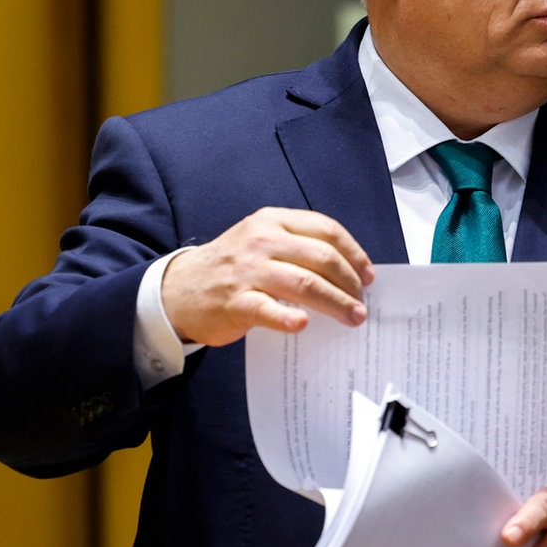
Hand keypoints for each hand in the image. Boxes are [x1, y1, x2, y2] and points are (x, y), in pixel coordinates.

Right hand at [161, 207, 373, 344]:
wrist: (179, 288)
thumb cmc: (232, 266)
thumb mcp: (262, 240)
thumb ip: (298, 246)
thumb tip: (348, 271)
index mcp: (273, 221)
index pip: (326, 230)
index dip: (353, 253)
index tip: (368, 274)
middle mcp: (262, 241)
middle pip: (322, 258)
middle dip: (350, 282)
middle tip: (362, 302)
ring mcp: (248, 271)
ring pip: (304, 284)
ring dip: (336, 302)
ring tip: (353, 317)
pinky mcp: (235, 302)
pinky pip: (268, 309)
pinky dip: (289, 318)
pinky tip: (304, 324)